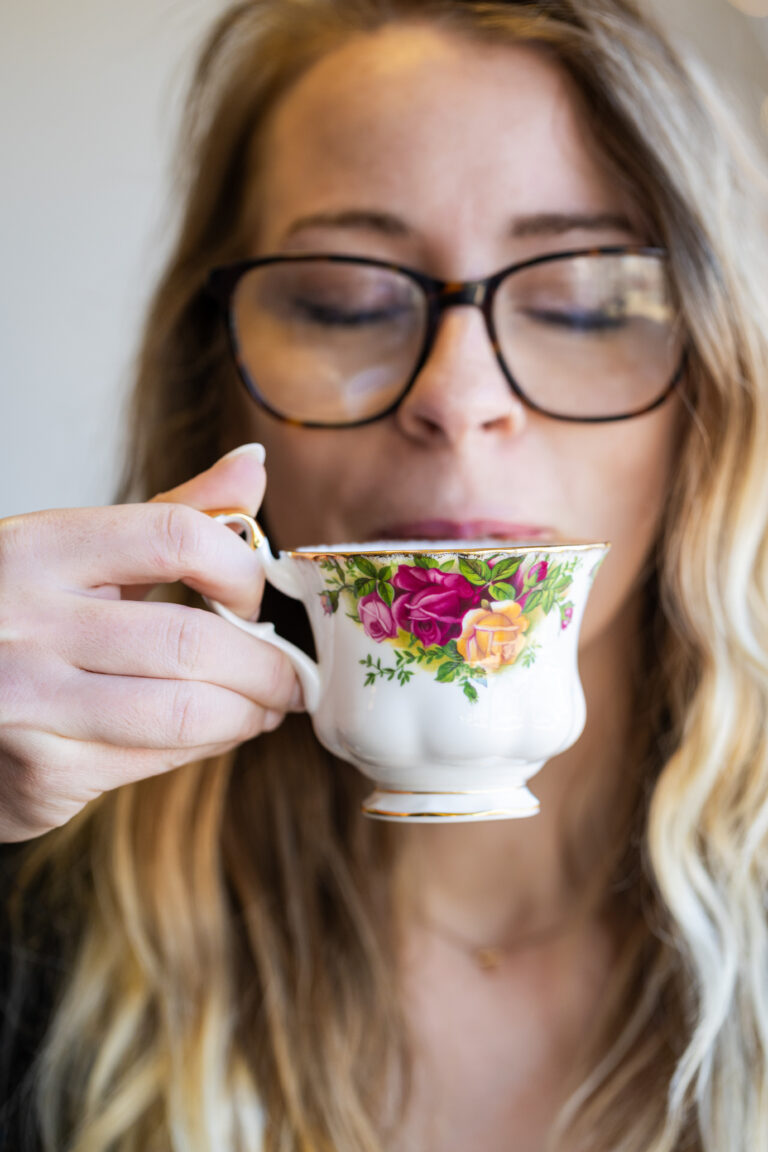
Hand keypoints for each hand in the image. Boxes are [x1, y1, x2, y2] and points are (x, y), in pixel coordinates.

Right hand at [0, 446, 301, 841]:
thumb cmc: (26, 625)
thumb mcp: (82, 557)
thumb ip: (172, 514)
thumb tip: (252, 465)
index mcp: (39, 548)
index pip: (173, 536)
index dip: (239, 571)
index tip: (254, 599)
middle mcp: (25, 618)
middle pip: (191, 639)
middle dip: (266, 666)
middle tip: (292, 677)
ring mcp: (28, 698)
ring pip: (186, 709)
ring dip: (249, 712)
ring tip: (266, 707)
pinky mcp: (42, 769)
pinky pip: (158, 758)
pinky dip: (210, 746)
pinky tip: (220, 732)